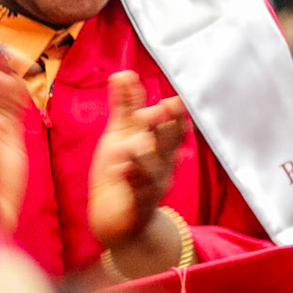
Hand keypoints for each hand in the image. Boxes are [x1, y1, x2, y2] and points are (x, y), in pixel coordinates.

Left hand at [88, 71, 190, 256]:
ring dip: (145, 157)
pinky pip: (138, 194)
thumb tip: (124, 73)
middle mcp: (161, 166)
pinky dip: (132, 182)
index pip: (173, 127)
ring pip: (154, 171)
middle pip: (168, 146)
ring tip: (132, 145)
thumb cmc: (123, 171)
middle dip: (167, 130)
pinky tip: (124, 170)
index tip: (174, 100)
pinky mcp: (138, 206)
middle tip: (162, 110)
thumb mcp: (122, 135)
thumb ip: (126, 106)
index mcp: (159, 146)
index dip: (176, 116)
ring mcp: (151, 187)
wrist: (116, 219)